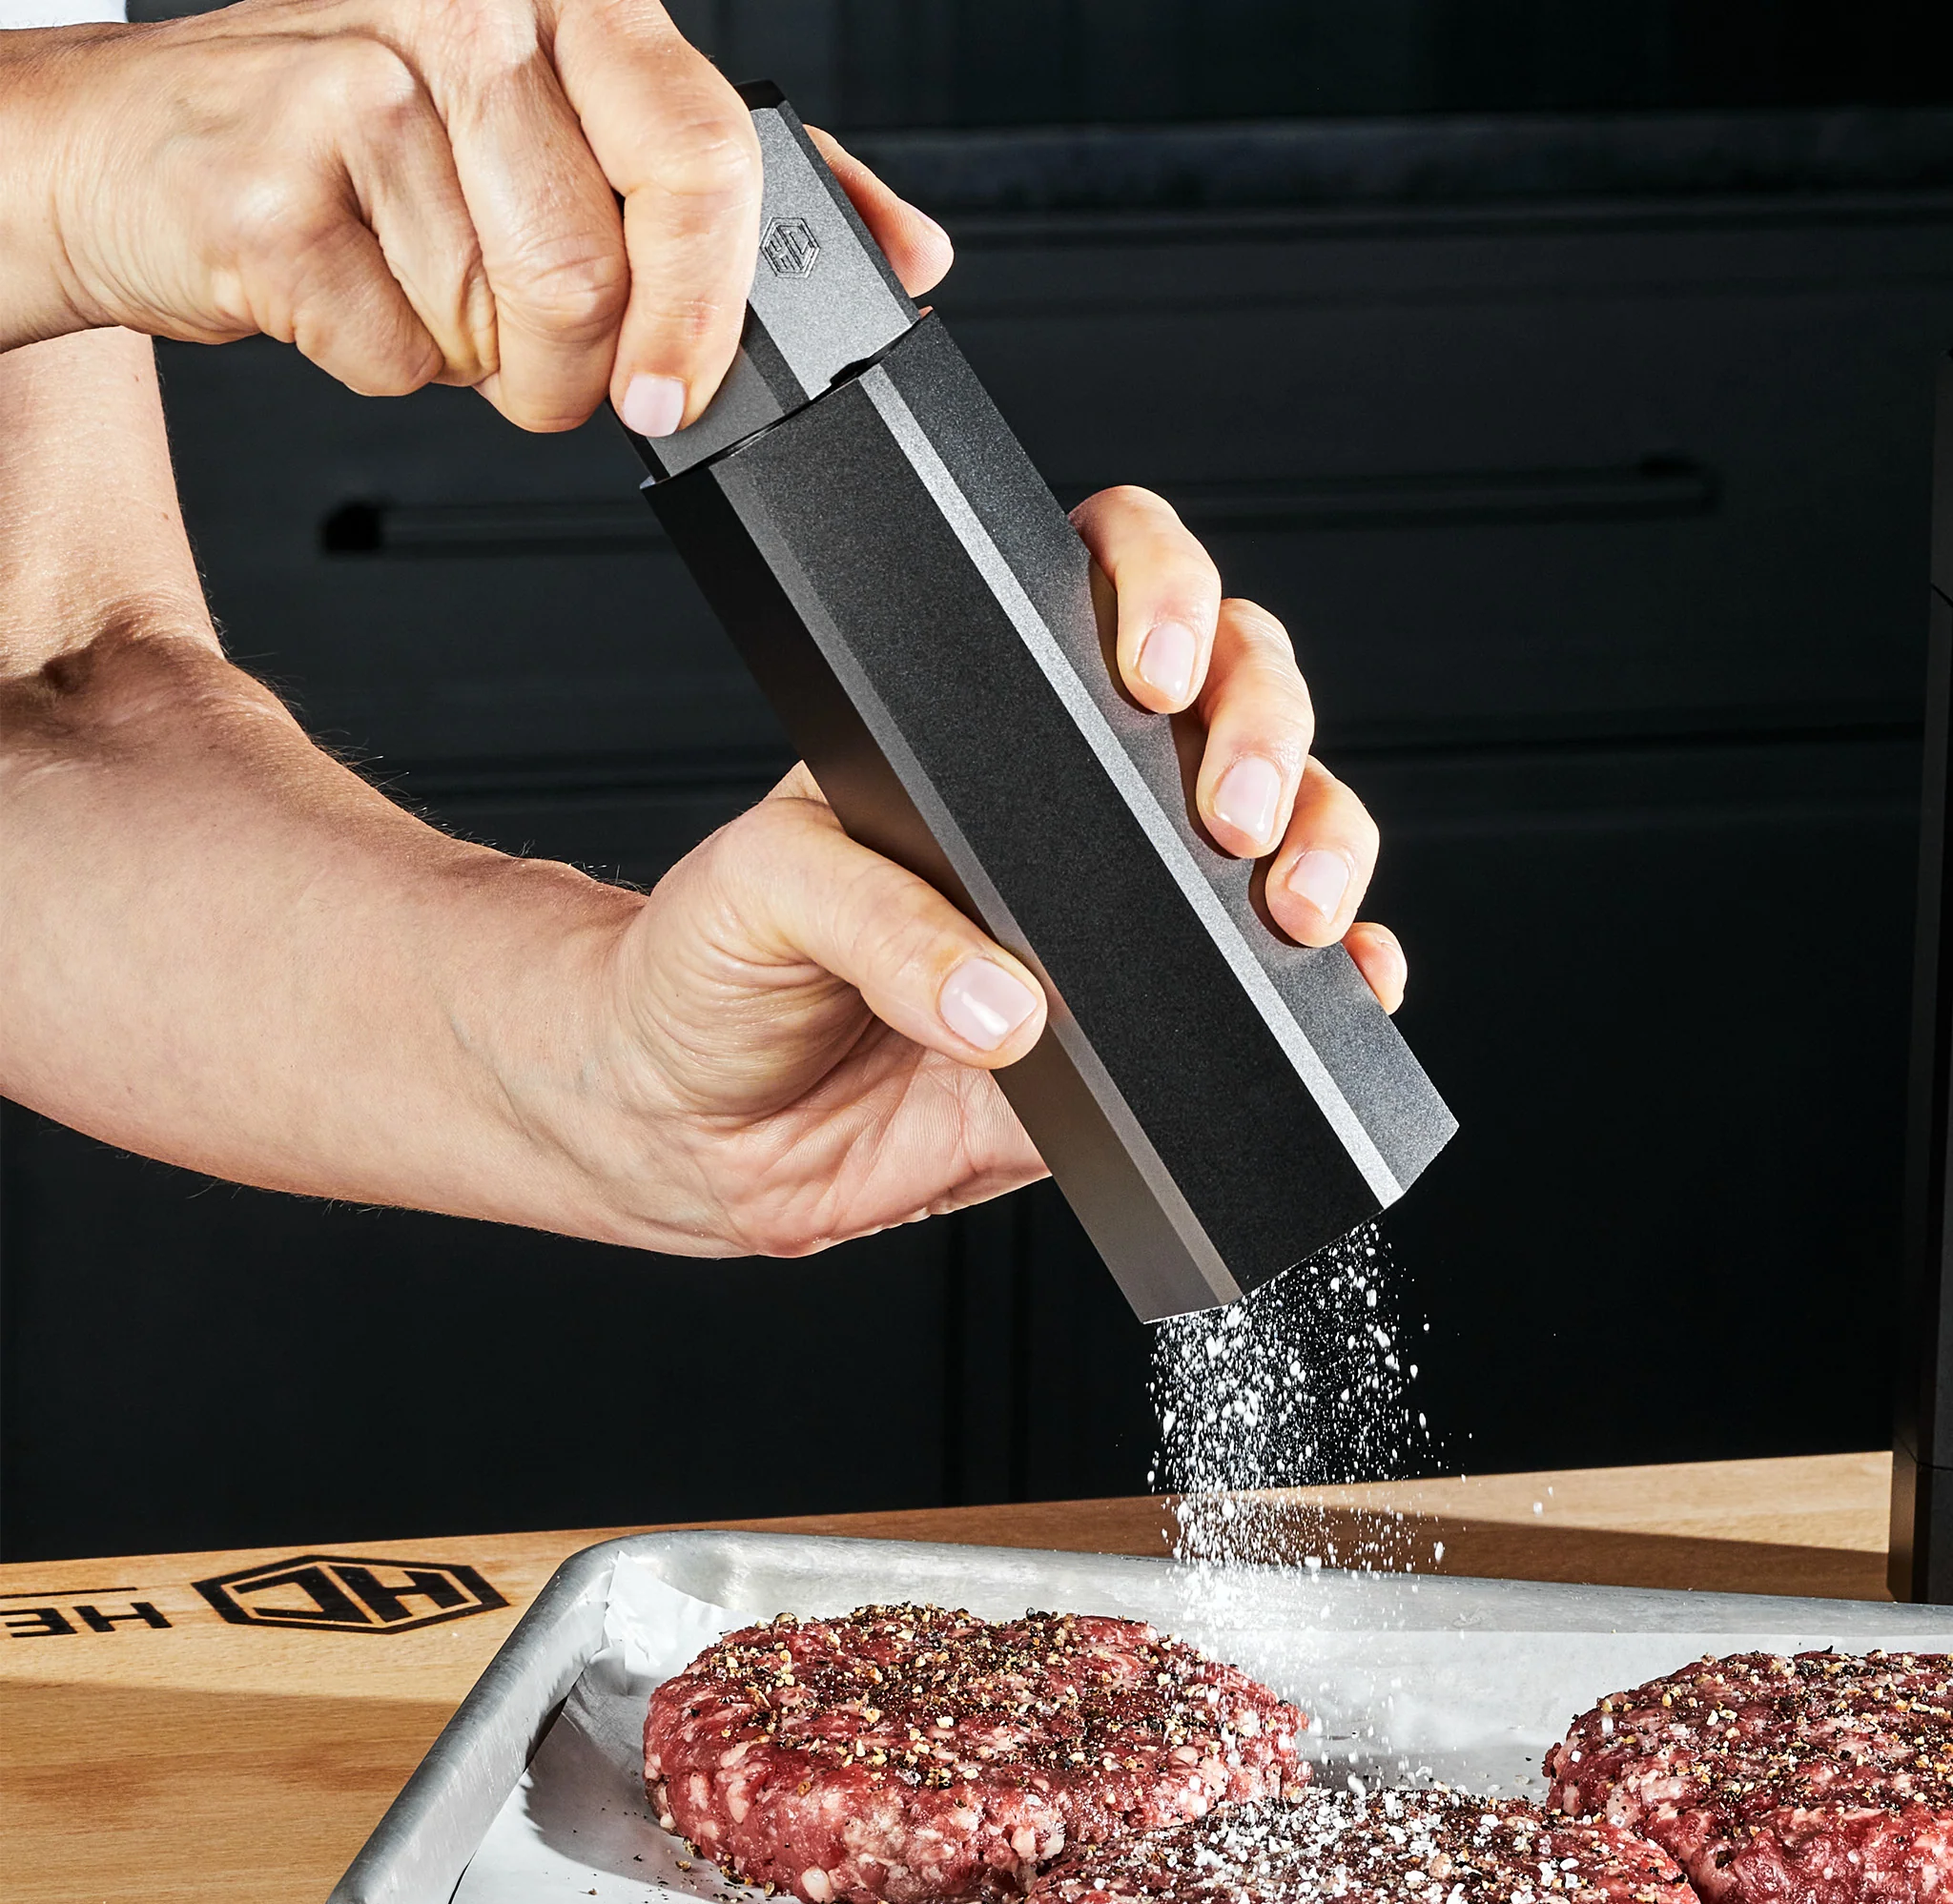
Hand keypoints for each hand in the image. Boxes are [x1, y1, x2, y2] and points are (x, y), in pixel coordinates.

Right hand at [0, 1, 949, 432]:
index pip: (707, 157)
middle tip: (532, 347)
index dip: (708, 303)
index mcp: (578, 1)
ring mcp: (365, 79)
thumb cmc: (375, 146)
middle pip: (600, 277)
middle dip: (577, 367)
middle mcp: (476, 9)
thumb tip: (907, 253)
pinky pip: (397, 358)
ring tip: (428, 293)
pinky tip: (348, 285)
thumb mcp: (579, 137)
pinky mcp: (272, 180)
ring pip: (506, 330)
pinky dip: (385, 365)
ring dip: (479, 367)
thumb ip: (738, 191)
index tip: (678, 390)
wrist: (150, 147)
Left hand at [589, 487, 1405, 1256]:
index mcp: (976, 725)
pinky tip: (1351, 980)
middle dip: (1267, 732)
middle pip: (1235, 698)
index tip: (1151, 675)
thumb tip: (1011, 1003)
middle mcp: (1071, 803)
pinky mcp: (1139, 1031)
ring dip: (1324, 844)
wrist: (699, 1132)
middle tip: (1226, 815)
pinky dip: (1337, 982)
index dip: (1163, 592)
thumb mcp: (761, 891)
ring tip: (1290, 906)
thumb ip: (875, 923)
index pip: (1106, 592)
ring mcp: (1118, 912)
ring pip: (1282, 831)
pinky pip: (1268, 993)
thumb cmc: (710, 969)